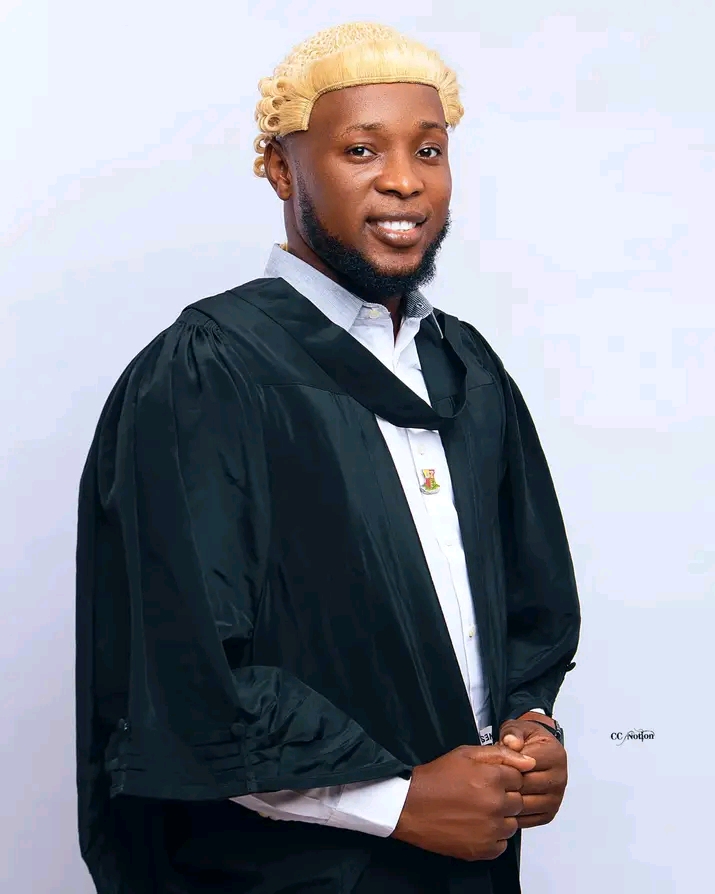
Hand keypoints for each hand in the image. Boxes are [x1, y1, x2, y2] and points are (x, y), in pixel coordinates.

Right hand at [391, 744, 535, 861]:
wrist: (410, 805)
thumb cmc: (437, 778)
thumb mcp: (466, 754)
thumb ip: (501, 754)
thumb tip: (530, 762)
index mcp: (493, 778)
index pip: (519, 778)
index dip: (504, 778)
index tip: (487, 780)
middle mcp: (496, 804)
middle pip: (518, 801)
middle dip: (504, 797)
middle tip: (480, 795)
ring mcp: (491, 829)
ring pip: (512, 824)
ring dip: (500, 818)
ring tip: (476, 810)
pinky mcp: (483, 849)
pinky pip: (502, 844)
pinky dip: (492, 837)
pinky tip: (474, 826)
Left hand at [499, 715, 567, 828]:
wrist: (536, 750)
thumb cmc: (526, 740)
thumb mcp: (518, 728)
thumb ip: (513, 732)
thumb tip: (511, 742)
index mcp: (554, 755)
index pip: (526, 765)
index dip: (506, 765)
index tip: (494, 763)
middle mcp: (560, 777)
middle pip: (525, 786)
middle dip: (505, 782)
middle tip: (489, 779)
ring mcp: (556, 797)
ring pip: (526, 805)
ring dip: (507, 800)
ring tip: (493, 791)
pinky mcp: (549, 813)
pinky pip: (529, 820)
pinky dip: (513, 815)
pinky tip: (502, 805)